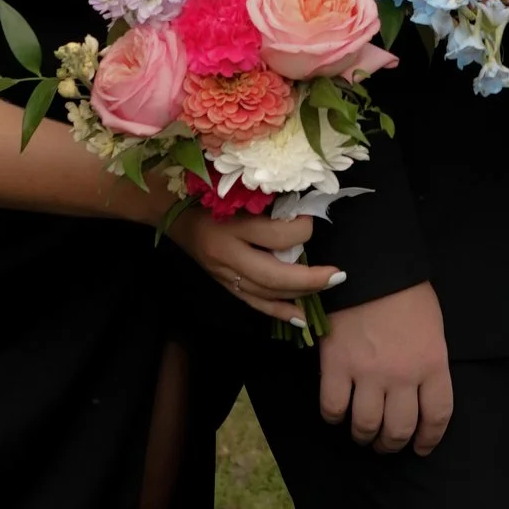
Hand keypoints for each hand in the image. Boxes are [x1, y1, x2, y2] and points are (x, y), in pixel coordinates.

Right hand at [168, 199, 338, 326]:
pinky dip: (278, 311)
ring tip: (326, 287)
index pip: (278, 235)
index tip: (313, 217)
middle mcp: (227, 253)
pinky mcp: (222, 284)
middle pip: (274, 275)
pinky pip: (253, 303)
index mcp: (232, 224)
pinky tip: (300, 317)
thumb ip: (269, 203)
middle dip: (310, 279)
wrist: (171, 211)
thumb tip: (306, 211)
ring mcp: (223, 273)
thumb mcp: (238, 190)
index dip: (304, 228)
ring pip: (265, 293)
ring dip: (299, 294)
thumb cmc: (208, 192)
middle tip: (337, 275)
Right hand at [318, 281, 453, 456]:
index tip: (422, 447)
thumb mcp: (433, 328)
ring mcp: (368, 373)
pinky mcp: (336, 366)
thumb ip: (429, 363)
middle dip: (392, 443)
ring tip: (363, 433)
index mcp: (432, 363)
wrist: (370, 265)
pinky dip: (334, 417)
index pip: (437, 416)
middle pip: (399, 429)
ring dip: (364, 436)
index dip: (430, 438)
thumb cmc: (406, 293)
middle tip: (386, 442)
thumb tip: (420, 392)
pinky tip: (338, 412)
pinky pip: (333, 408)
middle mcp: (402, 375)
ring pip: (366, 426)